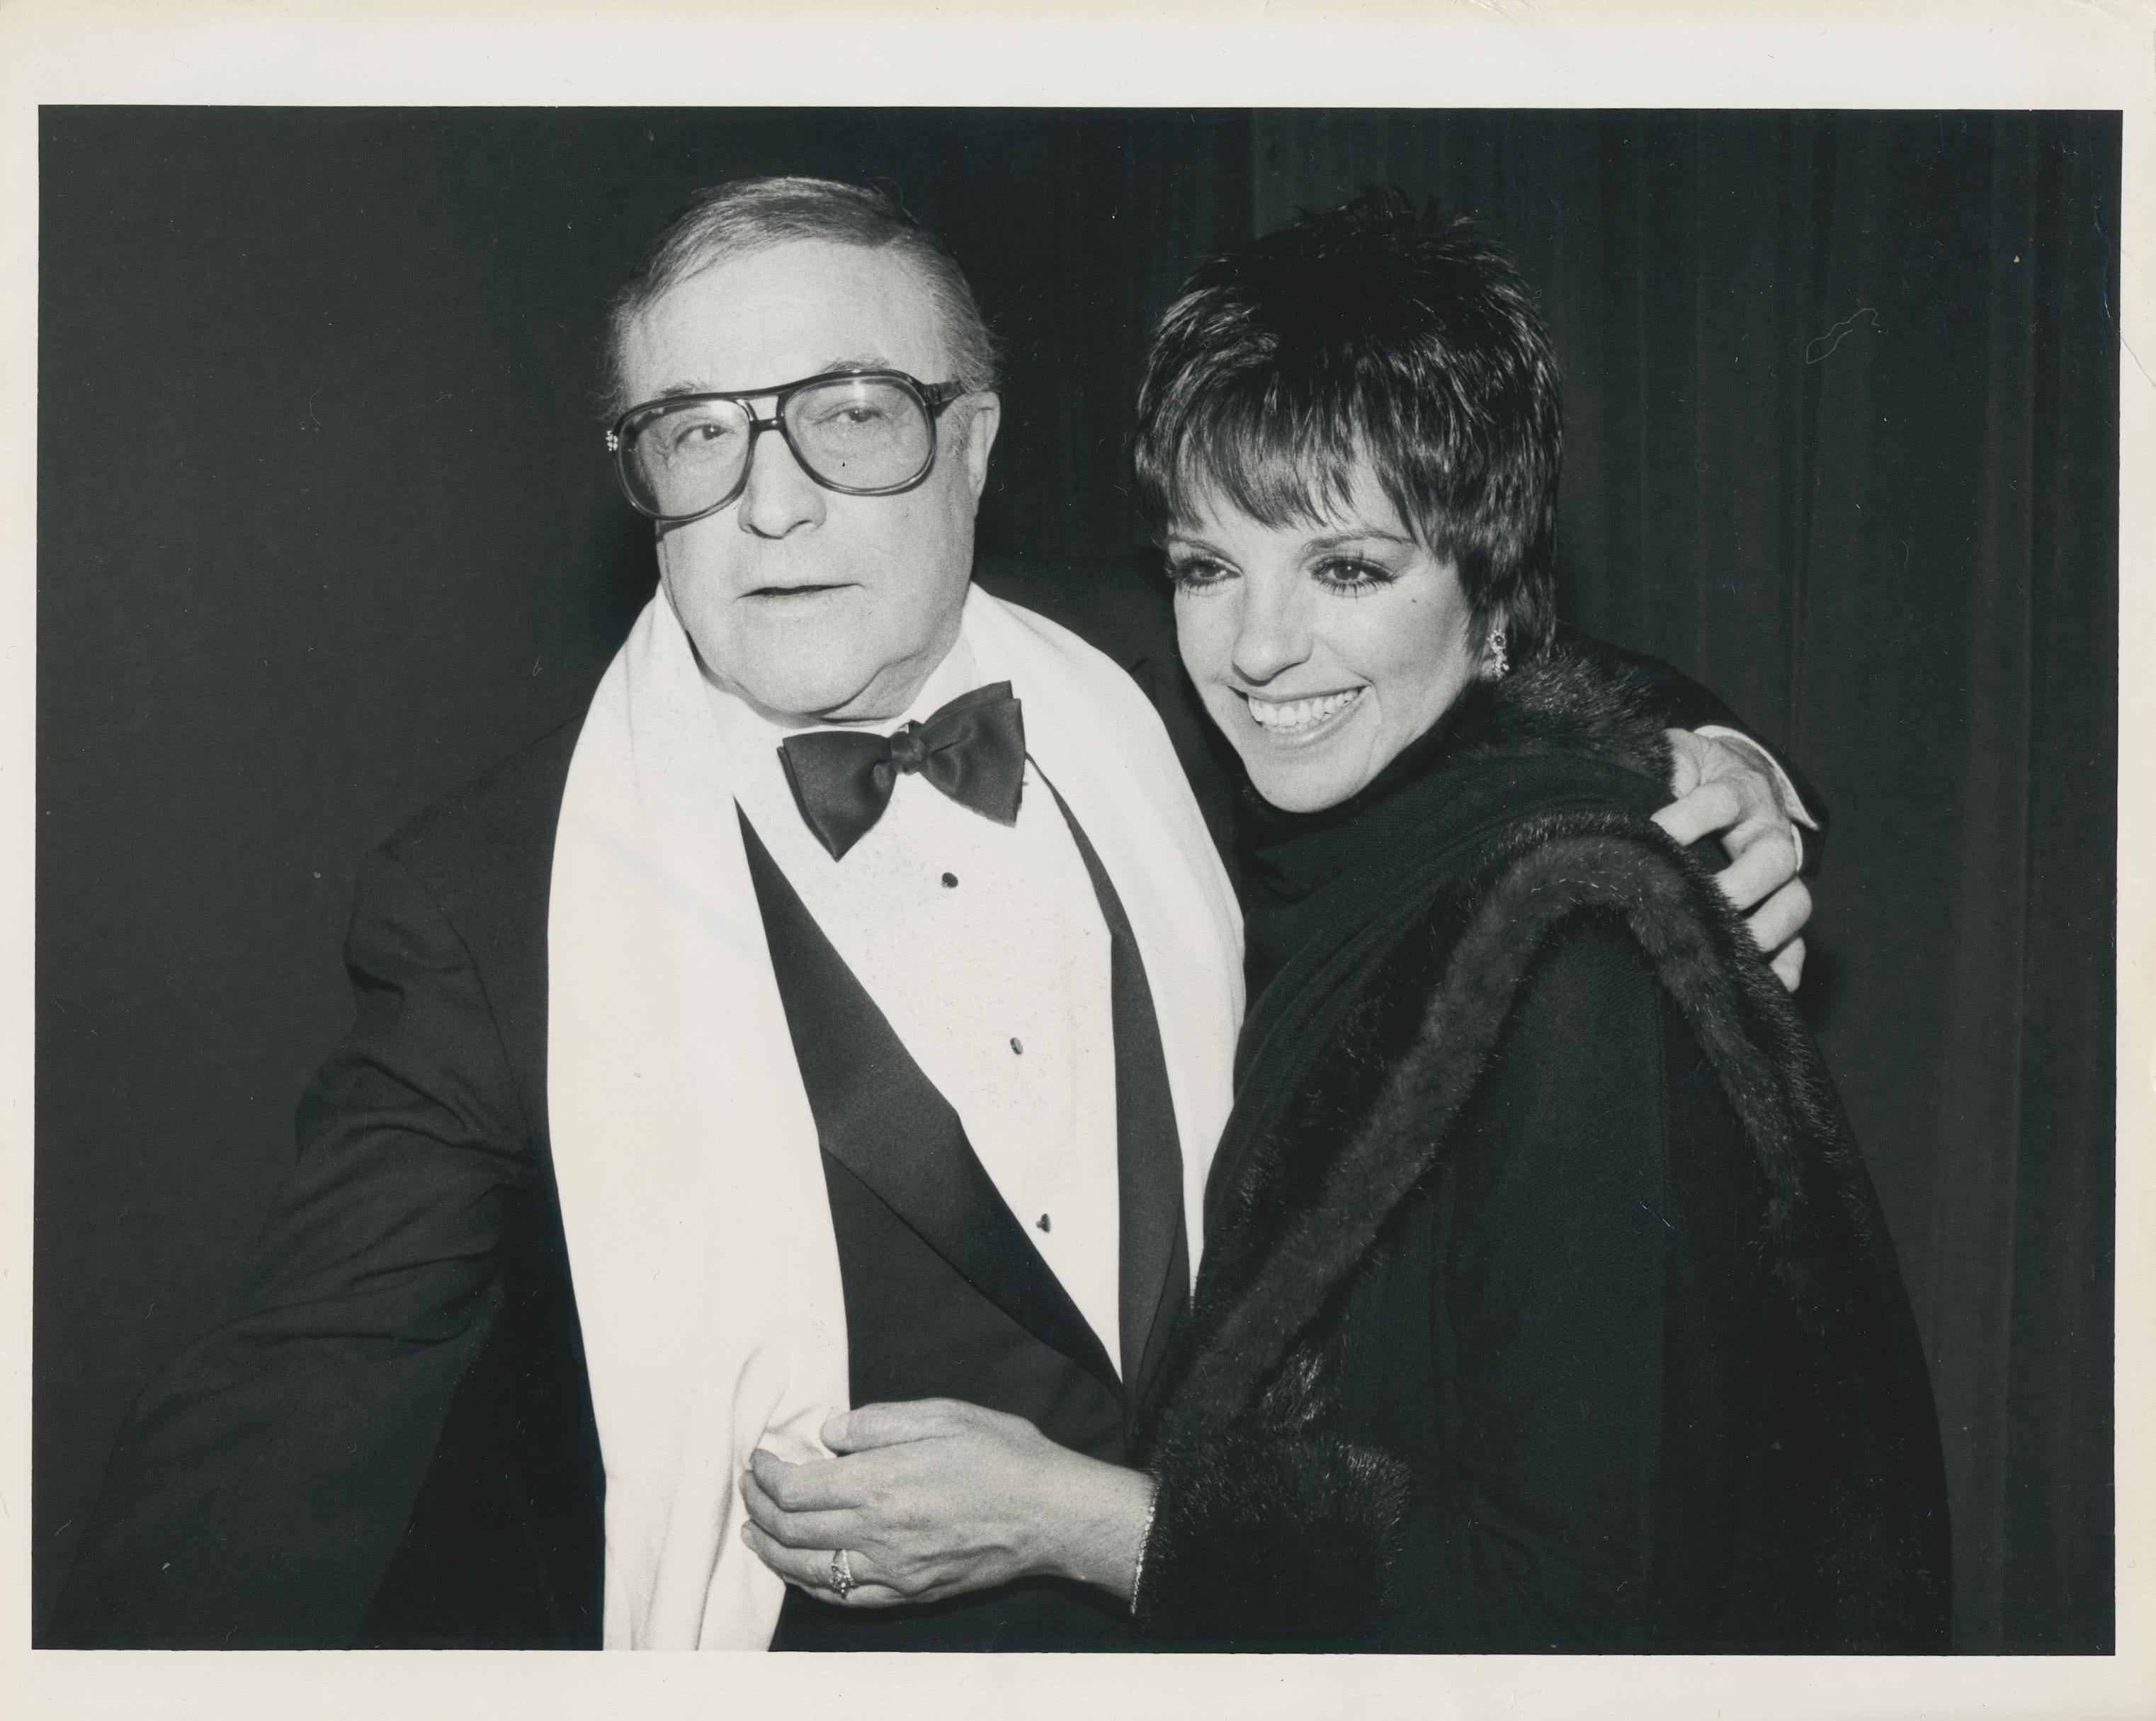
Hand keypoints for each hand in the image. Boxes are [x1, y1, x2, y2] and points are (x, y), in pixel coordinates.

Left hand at [738, 1398, 1153, 1608]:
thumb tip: (828, 1433)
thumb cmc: (1002, 1456)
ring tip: (753, 1531)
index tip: (759, 1458)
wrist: (1051, 1514)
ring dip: (770, 1550)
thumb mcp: (943, 1415)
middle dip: (759, 1507)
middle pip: (792, 1530)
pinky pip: (843, 1597)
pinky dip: (808, 1584)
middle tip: (749, 1487)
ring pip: (808, 1569)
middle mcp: (877, 1533)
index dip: (766, 1474)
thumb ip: (877, 1423)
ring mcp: (891, 1570)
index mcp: (880, 1483)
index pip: (796, 1488)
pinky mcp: (908, 1592)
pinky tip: (798, 1570)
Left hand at [1656, 729, 1811, 992]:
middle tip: (1700, 902)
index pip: (1722, 800)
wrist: (1733, 778)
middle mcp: (1768, 833)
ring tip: (1729, 949)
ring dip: (1766, 930)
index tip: (1651, 834)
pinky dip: (1786, 967)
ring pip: (1793, 904)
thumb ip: (1663, 762)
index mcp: (1741, 789)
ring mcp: (1780, 876)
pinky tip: (1767, 986)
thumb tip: (1639, 783)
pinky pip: (1798, 945)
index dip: (1689, 818)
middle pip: (1772, 859)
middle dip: (1739, 884)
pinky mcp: (1780, 910)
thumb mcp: (1677, 754)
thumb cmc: (1692, 773)